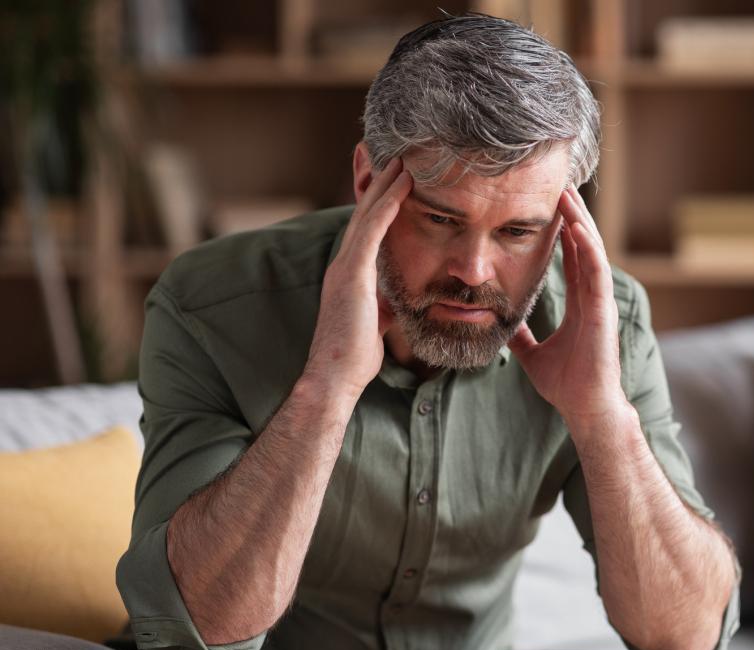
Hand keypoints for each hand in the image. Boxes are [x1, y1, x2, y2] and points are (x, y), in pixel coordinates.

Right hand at [303, 158, 412, 399]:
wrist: (335, 376)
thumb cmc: (354, 356)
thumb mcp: (376, 322)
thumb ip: (384, 303)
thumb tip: (397, 300)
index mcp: (349, 274)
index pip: (365, 230)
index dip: (377, 203)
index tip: (391, 180)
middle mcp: (343, 264)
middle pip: (363, 213)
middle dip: (377, 183)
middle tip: (393, 155)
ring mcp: (346, 267)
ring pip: (367, 214)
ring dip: (385, 185)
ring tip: (403, 160)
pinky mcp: (353, 275)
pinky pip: (373, 231)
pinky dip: (388, 205)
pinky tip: (403, 185)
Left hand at [508, 186, 626, 430]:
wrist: (584, 409)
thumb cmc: (566, 385)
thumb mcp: (532, 355)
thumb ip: (521, 337)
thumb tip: (502, 325)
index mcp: (580, 304)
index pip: (571, 258)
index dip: (562, 232)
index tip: (550, 207)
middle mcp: (592, 298)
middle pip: (583, 246)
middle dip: (573, 216)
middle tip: (560, 186)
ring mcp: (600, 302)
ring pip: (592, 251)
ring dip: (581, 222)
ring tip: (567, 194)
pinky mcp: (603, 311)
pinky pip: (597, 272)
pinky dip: (588, 248)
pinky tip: (577, 227)